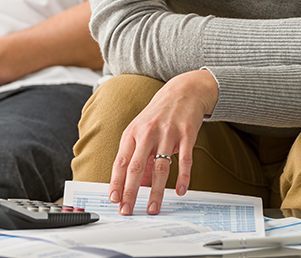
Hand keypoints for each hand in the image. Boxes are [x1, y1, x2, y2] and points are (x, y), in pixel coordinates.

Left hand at [109, 70, 217, 216]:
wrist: (182, 92)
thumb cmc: (158, 114)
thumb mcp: (141, 131)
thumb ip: (138, 155)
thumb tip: (136, 183)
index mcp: (132, 132)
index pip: (121, 161)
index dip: (116, 182)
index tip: (114, 199)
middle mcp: (147, 133)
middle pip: (136, 167)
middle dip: (130, 192)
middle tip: (128, 209)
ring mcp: (167, 134)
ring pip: (160, 167)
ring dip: (156, 191)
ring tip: (152, 208)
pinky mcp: (186, 135)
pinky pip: (184, 160)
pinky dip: (182, 178)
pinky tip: (179, 191)